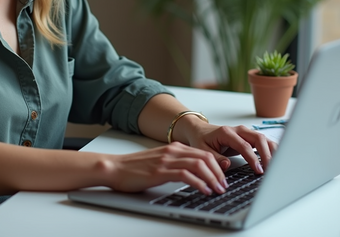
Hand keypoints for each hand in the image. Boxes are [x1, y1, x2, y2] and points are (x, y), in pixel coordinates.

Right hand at [101, 143, 228, 194]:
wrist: (114, 168)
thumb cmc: (134, 169)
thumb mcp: (160, 163)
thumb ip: (176, 165)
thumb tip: (194, 176)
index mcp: (174, 148)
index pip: (204, 153)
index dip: (217, 166)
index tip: (223, 178)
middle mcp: (173, 151)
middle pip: (205, 157)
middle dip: (219, 172)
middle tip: (224, 186)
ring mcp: (167, 160)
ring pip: (199, 164)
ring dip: (212, 178)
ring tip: (218, 189)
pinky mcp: (160, 171)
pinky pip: (185, 175)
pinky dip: (198, 183)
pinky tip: (204, 190)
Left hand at [176, 117, 276, 174]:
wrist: (199, 131)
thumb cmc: (201, 140)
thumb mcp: (202, 150)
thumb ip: (215, 158)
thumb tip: (227, 165)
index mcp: (227, 132)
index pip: (244, 145)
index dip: (253, 158)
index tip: (258, 170)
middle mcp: (238, 130)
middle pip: (258, 138)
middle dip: (267, 154)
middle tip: (270, 169)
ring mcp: (245, 132)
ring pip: (263, 139)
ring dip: (271, 151)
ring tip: (276, 165)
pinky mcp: (248, 137)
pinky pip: (263, 142)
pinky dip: (270, 149)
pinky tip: (275, 159)